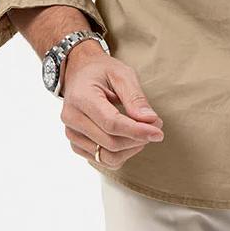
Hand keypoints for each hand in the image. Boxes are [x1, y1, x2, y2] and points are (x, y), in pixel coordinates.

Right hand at [60, 40, 164, 169]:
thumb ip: (135, 98)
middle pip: (110, 143)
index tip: (158, 132)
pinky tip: (129, 138)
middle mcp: (72, 118)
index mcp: (81, 98)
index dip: (137, 131)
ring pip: (106, 157)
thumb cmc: (101, 71)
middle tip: (156, 125)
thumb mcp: (122, 74)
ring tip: (144, 131)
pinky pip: (100, 159)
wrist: (80, 72)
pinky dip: (120, 153)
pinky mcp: (76, 143)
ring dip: (130, 149)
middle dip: (138, 139)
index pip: (111, 123)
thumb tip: (150, 120)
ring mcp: (72, 133)